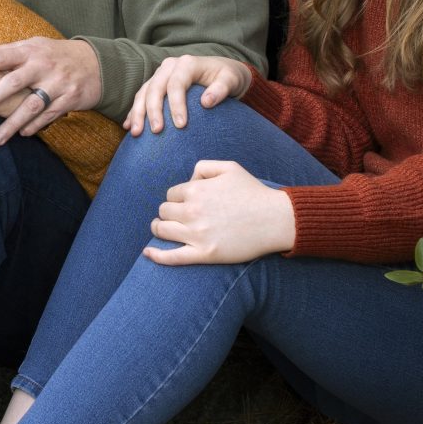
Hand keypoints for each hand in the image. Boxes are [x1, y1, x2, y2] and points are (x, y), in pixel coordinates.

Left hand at [0, 37, 102, 144]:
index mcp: (28, 50)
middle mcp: (42, 65)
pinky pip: (49, 115)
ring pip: (31, 105)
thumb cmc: (53, 55)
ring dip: (12, 123)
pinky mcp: (70, 98)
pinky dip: (35, 126)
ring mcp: (57, 82)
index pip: (0, 56)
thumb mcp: (30, 46)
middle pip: (13, 82)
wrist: (96, 63)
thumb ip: (1, 50)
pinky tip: (23, 134)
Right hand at [123, 55, 256, 135]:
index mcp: (187, 63)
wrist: (222, 71)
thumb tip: (206, 102)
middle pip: (155, 88)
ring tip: (136, 132)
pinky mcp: (156, 84)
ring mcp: (160, 74)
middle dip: (153, 111)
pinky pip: (141, 97)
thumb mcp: (232, 80)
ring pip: (144, 92)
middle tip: (156, 132)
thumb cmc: (228, 76)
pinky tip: (128, 126)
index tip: (181, 126)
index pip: (176, 84)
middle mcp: (170, 66)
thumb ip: (221, 89)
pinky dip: (134, 111)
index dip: (176, 105)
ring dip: (138, 112)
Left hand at [143, 160, 294, 265]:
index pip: (171, 194)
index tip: (187, 202)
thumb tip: (188, 180)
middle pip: (164, 211)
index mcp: (196, 191)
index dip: (178, 197)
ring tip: (163, 229)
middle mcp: (192, 212)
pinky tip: (147, 253)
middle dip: (168, 212)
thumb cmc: (254, 192)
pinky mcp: (204, 254)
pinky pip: (172, 257)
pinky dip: (156, 255)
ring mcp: (197, 235)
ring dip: (159, 228)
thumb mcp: (229, 167)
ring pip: (162, 230)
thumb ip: (204, 167)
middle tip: (176, 216)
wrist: (275, 219)